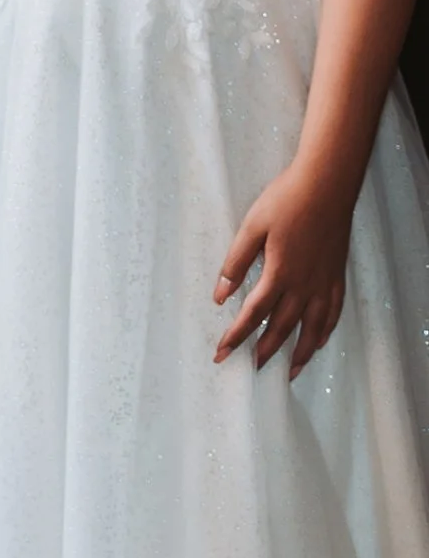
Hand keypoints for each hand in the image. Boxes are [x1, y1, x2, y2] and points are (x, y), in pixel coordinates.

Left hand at [214, 164, 353, 375]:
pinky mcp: (337, 276)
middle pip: (282, 328)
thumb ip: (236, 262)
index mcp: (279, 274)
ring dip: (300, 353)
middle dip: (264, 351)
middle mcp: (304, 286)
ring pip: (312, 329)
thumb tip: (220, 294)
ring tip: (289, 372)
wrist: (327, 186)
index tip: (222, 353)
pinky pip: (333, 314)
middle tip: (251, 370)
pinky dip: (325, 332)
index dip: (236, 336)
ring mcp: (324, 284)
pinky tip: (319, 341)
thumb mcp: (252, 227)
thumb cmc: (285, 201)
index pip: (253, 315)